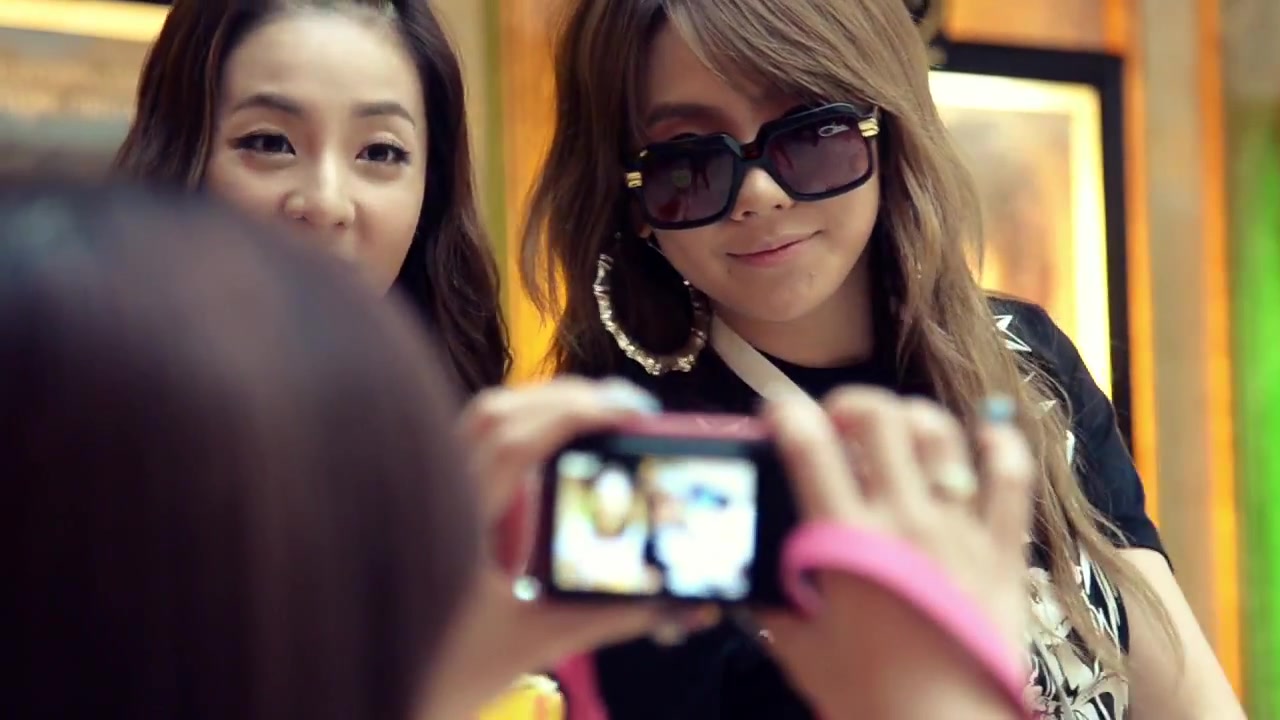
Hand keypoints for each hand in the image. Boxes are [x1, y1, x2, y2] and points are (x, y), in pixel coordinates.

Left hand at [423, 377, 715, 717]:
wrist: (368, 691)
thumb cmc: (441, 672)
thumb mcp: (538, 642)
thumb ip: (611, 615)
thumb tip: (682, 600)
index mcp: (457, 522)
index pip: (515, 440)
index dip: (575, 413)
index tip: (630, 410)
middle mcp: (433, 492)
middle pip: (497, 411)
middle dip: (568, 396)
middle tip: (628, 407)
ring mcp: (423, 490)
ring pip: (480, 418)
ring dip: (542, 404)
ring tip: (597, 413)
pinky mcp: (425, 498)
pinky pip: (471, 441)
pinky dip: (518, 426)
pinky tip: (550, 442)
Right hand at [757, 389, 1034, 717]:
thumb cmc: (870, 700)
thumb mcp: (802, 650)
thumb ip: (772, 605)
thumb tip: (745, 579)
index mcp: (846, 541)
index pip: (809, 447)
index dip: (787, 414)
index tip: (777, 414)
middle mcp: (904, 521)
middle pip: (879, 419)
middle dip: (850, 403)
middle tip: (838, 421)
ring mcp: (958, 531)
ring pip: (940, 435)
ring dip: (913, 419)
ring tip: (898, 433)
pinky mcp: (1001, 551)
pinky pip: (1011, 479)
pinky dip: (999, 446)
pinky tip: (983, 436)